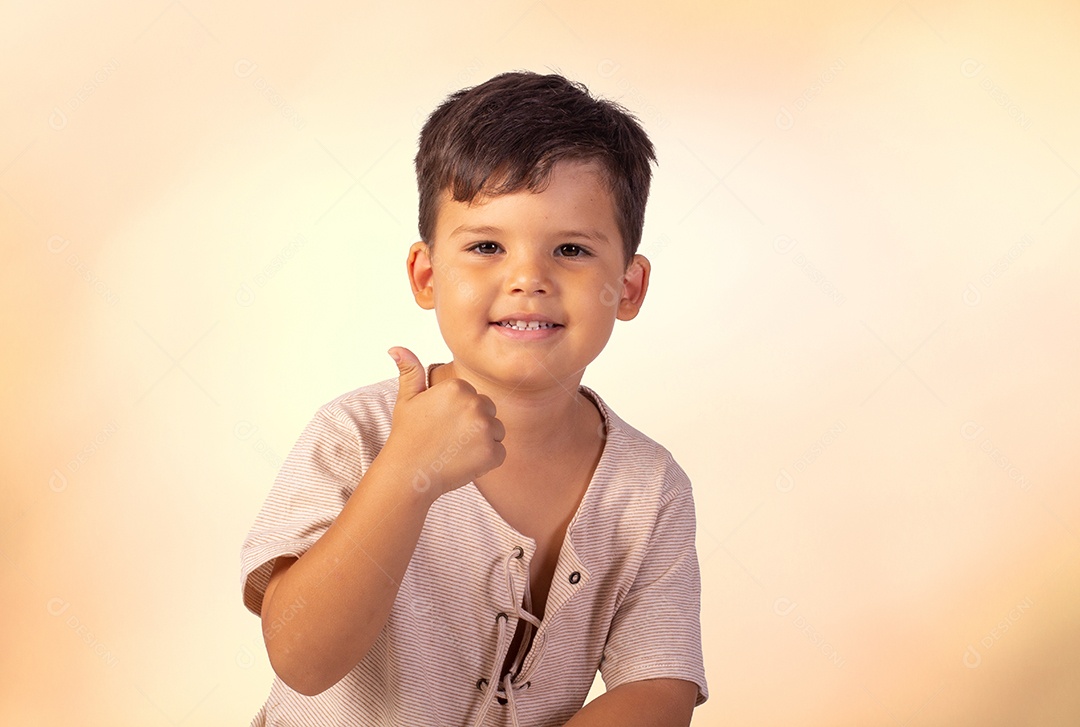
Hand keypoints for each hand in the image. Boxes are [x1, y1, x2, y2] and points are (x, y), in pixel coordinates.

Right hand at [383, 347, 505, 497]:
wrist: (408, 473)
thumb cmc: (407, 435)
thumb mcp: (406, 399)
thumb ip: (410, 371)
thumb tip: (396, 348)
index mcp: (457, 386)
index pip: (475, 397)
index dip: (460, 414)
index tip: (442, 425)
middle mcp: (475, 403)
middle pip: (489, 412)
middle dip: (474, 426)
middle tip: (449, 439)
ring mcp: (485, 428)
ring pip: (497, 431)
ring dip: (483, 442)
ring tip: (456, 451)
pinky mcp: (492, 452)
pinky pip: (499, 453)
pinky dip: (486, 461)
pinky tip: (464, 463)